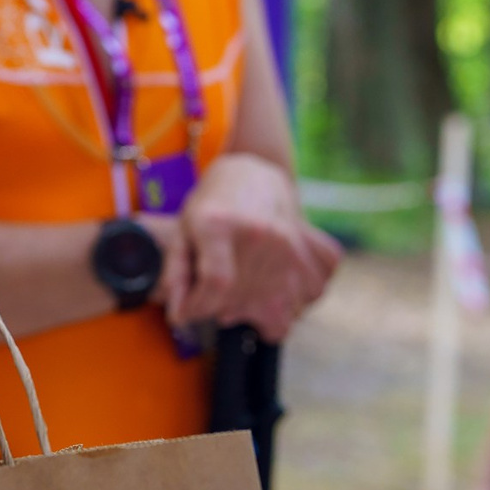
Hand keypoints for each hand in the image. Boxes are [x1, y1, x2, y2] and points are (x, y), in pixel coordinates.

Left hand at [164, 153, 340, 342]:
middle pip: (245, 301)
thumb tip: (180, 316)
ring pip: (284, 311)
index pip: (216, 283)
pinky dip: (298, 299)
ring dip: (263, 311)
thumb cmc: (212, 206)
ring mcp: (291, 244)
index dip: (199, 307)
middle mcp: (260, 234)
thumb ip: (176, 275)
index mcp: (219, 224)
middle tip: (218, 293)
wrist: (255, 173)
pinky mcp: (313, 249)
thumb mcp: (182, 232)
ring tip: (247, 289)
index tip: (191, 310)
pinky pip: (313, 294)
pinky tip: (277, 285)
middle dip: (225, 311)